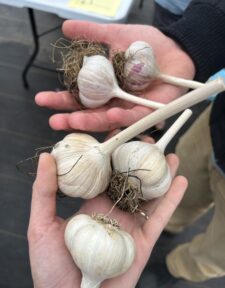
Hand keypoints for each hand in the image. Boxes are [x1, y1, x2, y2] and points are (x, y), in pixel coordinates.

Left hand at [28, 153, 186, 287]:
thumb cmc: (50, 267)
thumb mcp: (40, 225)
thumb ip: (44, 192)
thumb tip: (46, 158)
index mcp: (92, 204)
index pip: (105, 173)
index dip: (113, 154)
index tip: (119, 134)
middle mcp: (113, 211)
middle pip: (131, 180)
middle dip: (140, 160)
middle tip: (150, 139)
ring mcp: (130, 225)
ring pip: (149, 195)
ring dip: (161, 175)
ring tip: (170, 154)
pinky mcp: (144, 241)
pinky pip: (161, 217)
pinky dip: (172, 199)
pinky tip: (180, 180)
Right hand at [35, 21, 194, 131]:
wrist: (177, 47)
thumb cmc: (148, 45)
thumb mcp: (116, 36)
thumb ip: (93, 34)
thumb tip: (65, 28)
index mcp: (106, 88)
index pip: (80, 97)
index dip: (62, 99)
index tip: (43, 100)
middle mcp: (116, 102)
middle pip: (91, 114)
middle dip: (71, 118)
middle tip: (53, 121)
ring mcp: (132, 109)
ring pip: (110, 119)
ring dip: (91, 122)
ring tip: (73, 121)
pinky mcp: (151, 112)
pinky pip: (135, 118)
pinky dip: (123, 118)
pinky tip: (111, 116)